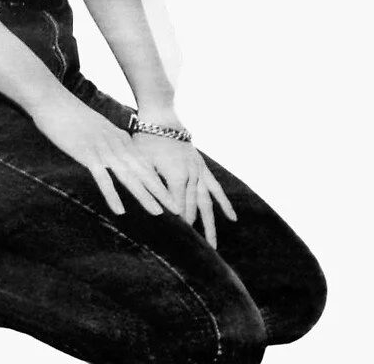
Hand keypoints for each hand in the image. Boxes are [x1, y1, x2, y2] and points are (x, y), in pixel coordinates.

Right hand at [30, 94, 181, 216]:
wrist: (54, 101)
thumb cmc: (71, 116)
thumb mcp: (96, 128)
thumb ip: (107, 141)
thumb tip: (113, 156)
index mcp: (119, 138)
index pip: (144, 163)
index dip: (158, 181)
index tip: (171, 195)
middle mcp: (116, 144)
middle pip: (143, 171)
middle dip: (160, 191)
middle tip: (177, 209)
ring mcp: (103, 149)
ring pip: (129, 176)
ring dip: (144, 195)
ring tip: (158, 212)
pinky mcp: (87, 154)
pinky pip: (103, 178)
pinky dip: (113, 195)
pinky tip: (120, 210)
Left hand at [130, 131, 236, 247]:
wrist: (160, 118)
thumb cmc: (145, 141)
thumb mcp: (141, 165)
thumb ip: (147, 188)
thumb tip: (147, 210)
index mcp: (176, 178)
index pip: (178, 210)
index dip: (177, 228)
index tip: (177, 248)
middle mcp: (191, 177)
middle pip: (192, 210)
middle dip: (191, 231)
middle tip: (192, 255)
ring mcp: (199, 172)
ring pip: (206, 204)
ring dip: (210, 225)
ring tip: (213, 246)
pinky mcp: (202, 167)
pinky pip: (216, 188)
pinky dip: (224, 203)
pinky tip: (232, 218)